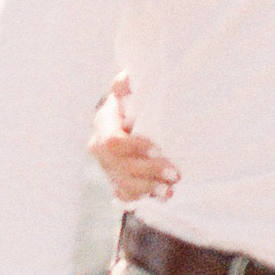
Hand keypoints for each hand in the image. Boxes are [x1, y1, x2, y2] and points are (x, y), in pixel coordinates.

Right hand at [89, 71, 178, 205]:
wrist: (130, 119)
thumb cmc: (134, 103)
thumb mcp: (131, 92)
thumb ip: (126, 86)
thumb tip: (126, 77)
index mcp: (104, 122)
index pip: (113, 141)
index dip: (135, 147)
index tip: (158, 150)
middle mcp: (99, 147)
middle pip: (121, 166)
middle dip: (149, 171)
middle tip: (175, 174)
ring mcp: (106, 166)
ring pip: (123, 184)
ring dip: (148, 188)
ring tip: (170, 189)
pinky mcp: (115, 181)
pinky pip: (124, 195)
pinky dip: (143, 197)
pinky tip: (162, 196)